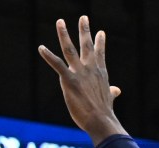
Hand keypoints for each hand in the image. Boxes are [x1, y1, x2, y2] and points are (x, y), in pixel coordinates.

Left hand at [39, 16, 125, 142]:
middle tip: (83, 17)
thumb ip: (111, 92)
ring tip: (60, 22)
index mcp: (100, 73)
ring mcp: (79, 73)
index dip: (100, 42)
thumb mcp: (109, 99)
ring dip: (64, 34)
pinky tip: (41, 47)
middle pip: (86, 45)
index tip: (100, 32)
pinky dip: (48, 55)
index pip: (100, 54)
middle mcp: (90, 69)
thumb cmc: (104, 113)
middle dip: (85, 30)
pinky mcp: (68, 80)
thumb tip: (117, 91)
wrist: (100, 120)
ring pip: (70, 49)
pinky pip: (57, 64)